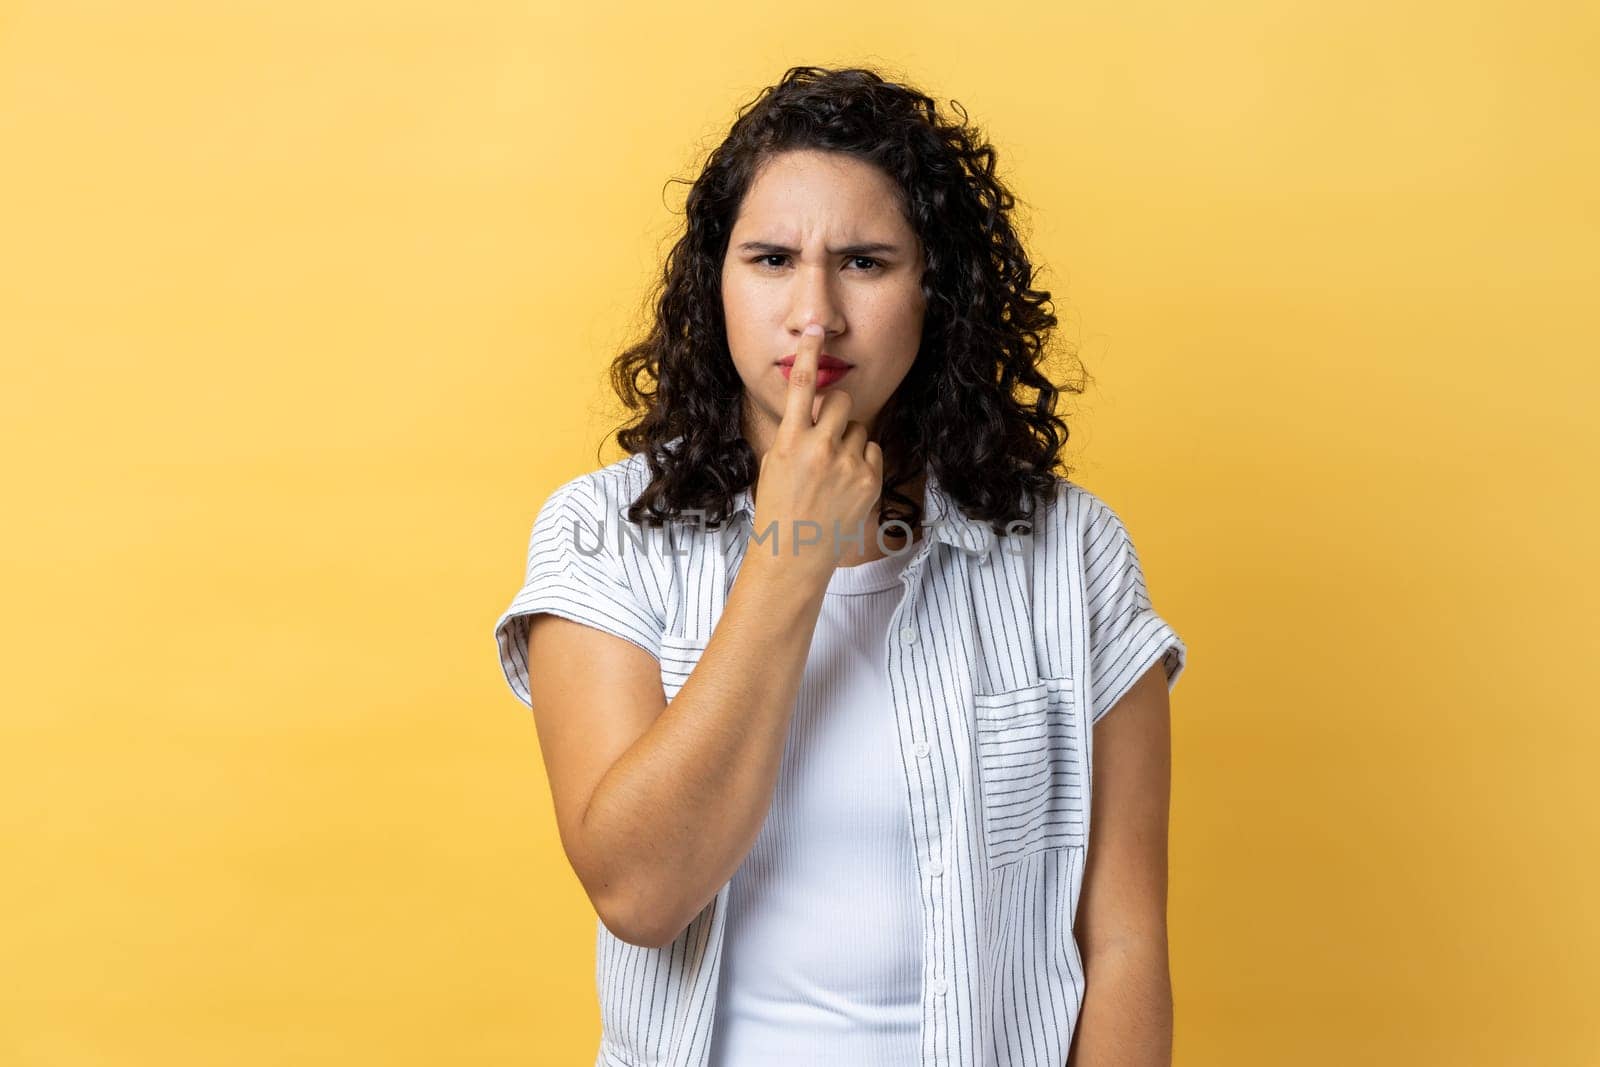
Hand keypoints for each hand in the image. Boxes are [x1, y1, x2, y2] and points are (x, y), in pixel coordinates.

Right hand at [748, 323, 884, 583]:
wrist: (794, 556)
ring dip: (849, 439)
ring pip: (859, 427)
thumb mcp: (775, 464)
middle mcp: (820, 449)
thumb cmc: (778, 510)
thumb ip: (796, 433)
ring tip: (832, 471)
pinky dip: (863, 460)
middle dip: (834, 410)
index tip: (815, 329)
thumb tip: (815, 409)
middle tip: (826, 431)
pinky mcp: (870, 480)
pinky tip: (847, 483)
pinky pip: (873, 451)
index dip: (809, 352)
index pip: (801, 385)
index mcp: (790, 441)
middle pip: (839, 400)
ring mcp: (848, 465)